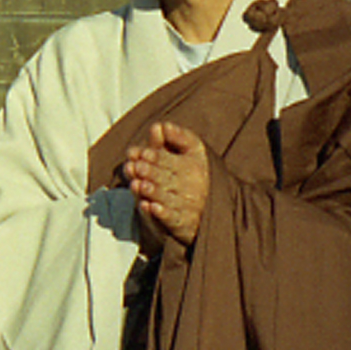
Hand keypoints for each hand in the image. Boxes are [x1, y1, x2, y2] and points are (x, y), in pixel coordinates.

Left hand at [125, 120, 210, 248]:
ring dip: (153, 192)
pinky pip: (172, 218)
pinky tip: (148, 207)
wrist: (213, 206)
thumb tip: (160, 125)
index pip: (170, 161)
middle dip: (152, 172)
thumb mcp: (192, 151)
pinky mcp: (183, 223)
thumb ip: (176, 138)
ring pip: (167, 198)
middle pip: (167, 179)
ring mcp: (187, 206)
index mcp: (192, 166)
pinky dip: (161, 213)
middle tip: (137, 167)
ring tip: (139, 185)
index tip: (141, 153)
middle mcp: (191, 187)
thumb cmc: (195, 173)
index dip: (155, 157)